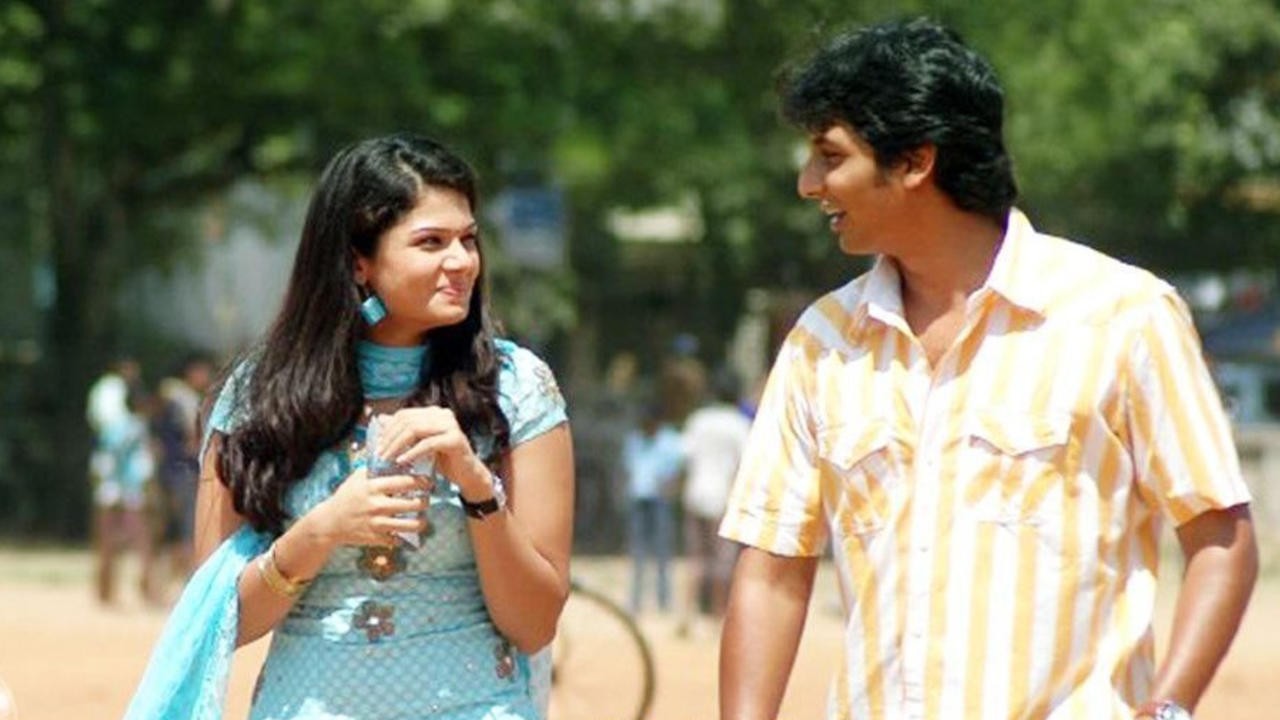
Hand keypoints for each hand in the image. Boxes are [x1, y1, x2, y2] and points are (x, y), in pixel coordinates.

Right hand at [312, 466, 430, 546]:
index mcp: (373, 487)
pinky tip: (405, 532)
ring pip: (410, 525)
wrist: (329, 522)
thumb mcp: (357, 478)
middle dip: (424, 502)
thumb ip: (376, 468)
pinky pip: (398, 540)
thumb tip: (395, 455)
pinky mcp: (376, 538)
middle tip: (426, 500)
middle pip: (413, 504)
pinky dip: (403, 537)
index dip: (421, 481)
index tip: (428, 482)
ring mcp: (377, 523)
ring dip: (420, 522)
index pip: (405, 482)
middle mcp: (377, 505)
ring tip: (422, 519)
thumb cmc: (346, 497)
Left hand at [374, 406, 491, 497]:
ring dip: (397, 445)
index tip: (377, 445)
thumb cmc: (443, 460)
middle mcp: (443, 414)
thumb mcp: (419, 444)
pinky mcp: (455, 439)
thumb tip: (381, 418)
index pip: (405, 414)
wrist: (467, 475)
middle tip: (379, 454)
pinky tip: (402, 462)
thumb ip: (404, 432)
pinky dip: (412, 453)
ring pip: (415, 430)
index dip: (388, 428)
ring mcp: (450, 425)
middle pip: (408, 421)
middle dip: (390, 438)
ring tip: (387, 458)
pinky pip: (427, 444)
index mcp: (434, 412)